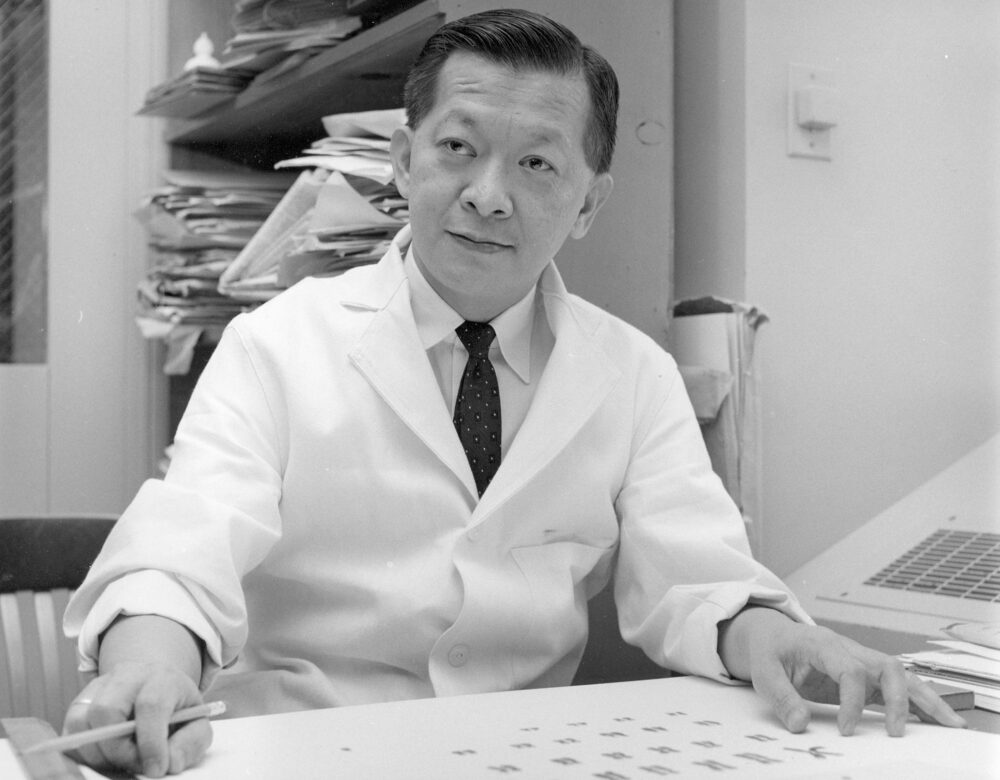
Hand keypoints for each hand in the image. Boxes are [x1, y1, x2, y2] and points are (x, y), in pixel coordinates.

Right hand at [63, 661, 210, 776]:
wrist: (156, 688)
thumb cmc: (177, 711)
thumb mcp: (196, 724)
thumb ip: (190, 743)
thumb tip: (169, 763)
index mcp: (162, 677)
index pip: (151, 705)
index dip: (151, 743)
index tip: (156, 769)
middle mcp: (127, 675)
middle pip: (107, 710)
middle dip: (119, 749)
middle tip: (135, 765)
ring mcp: (99, 686)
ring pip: (82, 721)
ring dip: (98, 753)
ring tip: (122, 761)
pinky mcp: (80, 701)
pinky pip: (69, 731)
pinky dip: (84, 753)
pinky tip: (106, 757)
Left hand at [719, 607, 967, 735]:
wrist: (773, 636)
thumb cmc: (770, 651)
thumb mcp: (764, 672)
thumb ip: (780, 698)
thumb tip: (798, 725)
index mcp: (823, 645)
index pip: (850, 671)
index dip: (852, 703)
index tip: (845, 731)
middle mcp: (849, 650)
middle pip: (887, 666)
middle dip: (899, 699)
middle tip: (897, 733)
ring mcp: (861, 662)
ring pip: (901, 675)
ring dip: (925, 699)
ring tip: (951, 724)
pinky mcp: (865, 676)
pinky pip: (897, 687)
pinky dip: (918, 703)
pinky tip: (934, 721)